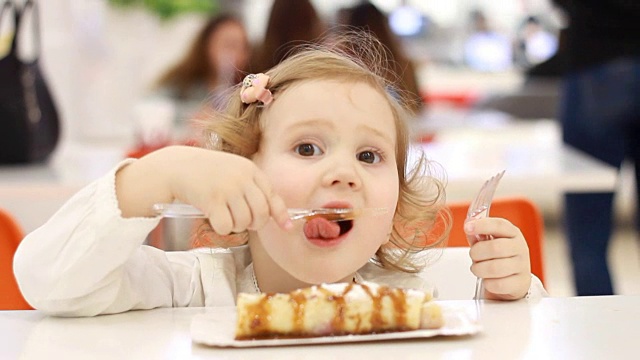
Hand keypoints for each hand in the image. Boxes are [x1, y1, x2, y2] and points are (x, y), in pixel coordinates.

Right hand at [116, 146, 292, 234]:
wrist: (177, 166)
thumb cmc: (207, 173)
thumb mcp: (234, 172)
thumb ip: (253, 189)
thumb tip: (275, 216)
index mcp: (250, 169)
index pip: (272, 196)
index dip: (280, 214)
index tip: (287, 227)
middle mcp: (242, 177)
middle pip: (261, 213)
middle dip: (254, 223)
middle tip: (243, 221)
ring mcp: (227, 188)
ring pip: (244, 222)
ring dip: (235, 226)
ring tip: (224, 215)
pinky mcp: (212, 200)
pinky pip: (227, 227)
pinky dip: (221, 228)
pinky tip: (213, 218)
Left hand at [464, 217, 531, 299]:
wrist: (513, 278)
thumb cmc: (498, 256)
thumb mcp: (488, 241)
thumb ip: (477, 234)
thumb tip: (469, 227)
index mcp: (512, 233)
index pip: (499, 225)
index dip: (482, 225)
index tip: (467, 227)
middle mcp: (520, 247)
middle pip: (495, 248)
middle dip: (476, 252)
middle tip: (473, 255)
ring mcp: (522, 266)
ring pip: (494, 268)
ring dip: (479, 269)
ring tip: (477, 268)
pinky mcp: (520, 283)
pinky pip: (497, 284)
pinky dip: (487, 283)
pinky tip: (488, 279)